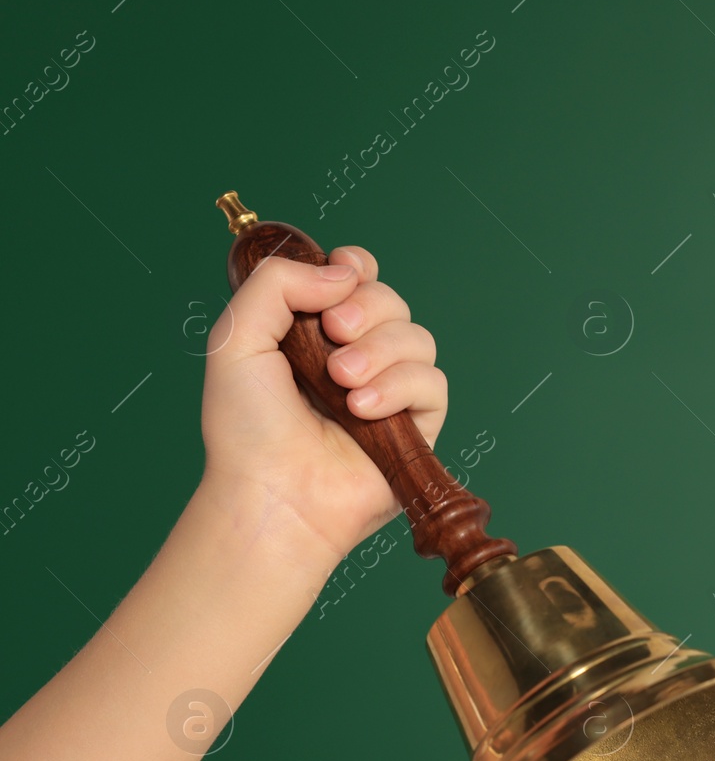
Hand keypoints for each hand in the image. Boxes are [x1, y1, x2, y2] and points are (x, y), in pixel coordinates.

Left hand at [196, 246, 444, 576]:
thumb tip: (344, 273)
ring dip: (379, 352)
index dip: (357, 268)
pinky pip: (432, 383)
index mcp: (315, 333)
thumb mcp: (237, 338)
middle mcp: (357, 358)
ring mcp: (390, 392)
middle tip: (333, 335)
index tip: (343, 271)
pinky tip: (362, 410)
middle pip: (391, 301)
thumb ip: (277, 283)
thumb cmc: (247, 427)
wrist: (272, 492)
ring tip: (342, 383)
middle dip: (366, 309)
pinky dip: (399, 388)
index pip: (357, 280)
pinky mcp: (418, 427)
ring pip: (417, 339)